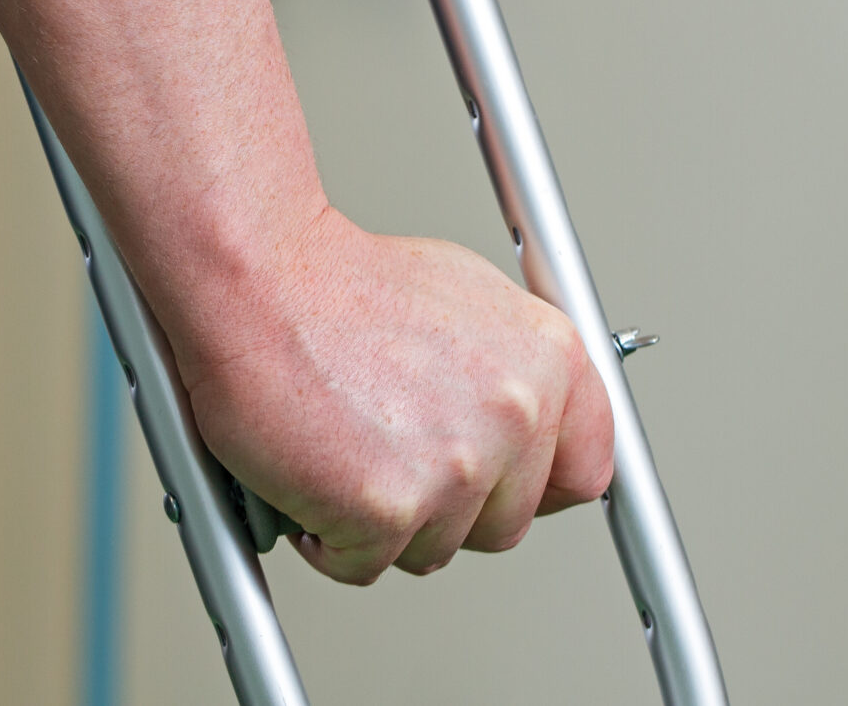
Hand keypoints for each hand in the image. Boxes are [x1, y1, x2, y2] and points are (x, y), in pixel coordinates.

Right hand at [175, 207, 611, 583]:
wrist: (259, 280)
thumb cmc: (342, 287)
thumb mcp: (469, 299)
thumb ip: (516, 369)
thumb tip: (536, 424)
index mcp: (548, 359)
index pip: (589, 469)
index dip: (540, 488)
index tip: (507, 489)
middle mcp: (517, 412)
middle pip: (505, 524)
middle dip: (448, 507)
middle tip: (394, 455)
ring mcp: (458, 465)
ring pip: (434, 550)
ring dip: (384, 523)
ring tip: (346, 451)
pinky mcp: (391, 508)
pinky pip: (364, 567)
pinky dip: (327, 538)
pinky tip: (312, 476)